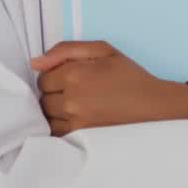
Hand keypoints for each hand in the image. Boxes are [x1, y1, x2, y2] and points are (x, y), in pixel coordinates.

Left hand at [30, 41, 187, 136]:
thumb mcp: (103, 50)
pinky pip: (55, 132)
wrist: (152, 106)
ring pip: (47, 116)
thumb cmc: (128, 75)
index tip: (72, 76)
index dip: (56, 75)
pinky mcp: (80, 137)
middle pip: (42, 97)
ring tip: (78, 105)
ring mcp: (75, 121)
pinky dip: (61, 125)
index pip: (43, 77)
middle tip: (76, 90)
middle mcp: (71, 99)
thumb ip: (66, 50)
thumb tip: (35, 62)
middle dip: (55, 92)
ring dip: (56, 110)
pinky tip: (77, 118)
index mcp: (74, 73)